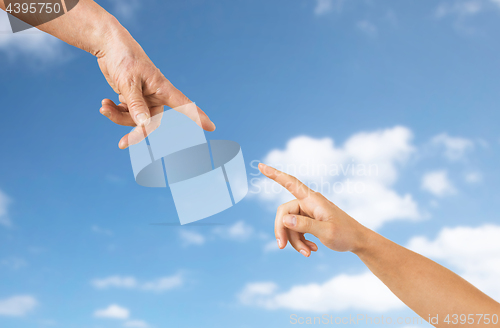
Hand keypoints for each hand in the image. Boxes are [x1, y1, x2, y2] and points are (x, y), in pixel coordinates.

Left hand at [97, 29, 214, 148]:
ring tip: (104, 106)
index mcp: (162, 88)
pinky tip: (104, 103)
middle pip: (152, 123)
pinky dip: (114, 111)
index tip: (211, 127)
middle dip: (135, 131)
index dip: (198, 116)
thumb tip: (145, 125)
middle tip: (122, 144)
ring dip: (118, 118)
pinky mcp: (133, 98)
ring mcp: (144, 98)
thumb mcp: (128, 82)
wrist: (108, 46)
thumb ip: (136, 105)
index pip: (184, 105)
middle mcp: (156, 96)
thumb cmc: (123, 58)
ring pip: (135, 120)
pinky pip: (125, 114)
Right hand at [258, 163, 369, 256]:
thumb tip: (285, 219)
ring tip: (308, 253)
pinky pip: (296, 230)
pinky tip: (311, 250)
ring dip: (294, 241)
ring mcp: (308, 212)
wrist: (359, 241)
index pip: (290, 183)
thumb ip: (305, 225)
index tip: (260, 166)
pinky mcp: (309, 221)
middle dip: (282, 230)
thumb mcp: (327, 232)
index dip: (274, 175)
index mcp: (312, 200)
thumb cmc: (346, 234)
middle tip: (281, 247)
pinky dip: (300, 241)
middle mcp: (308, 203)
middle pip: (284, 213)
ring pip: (289, 225)